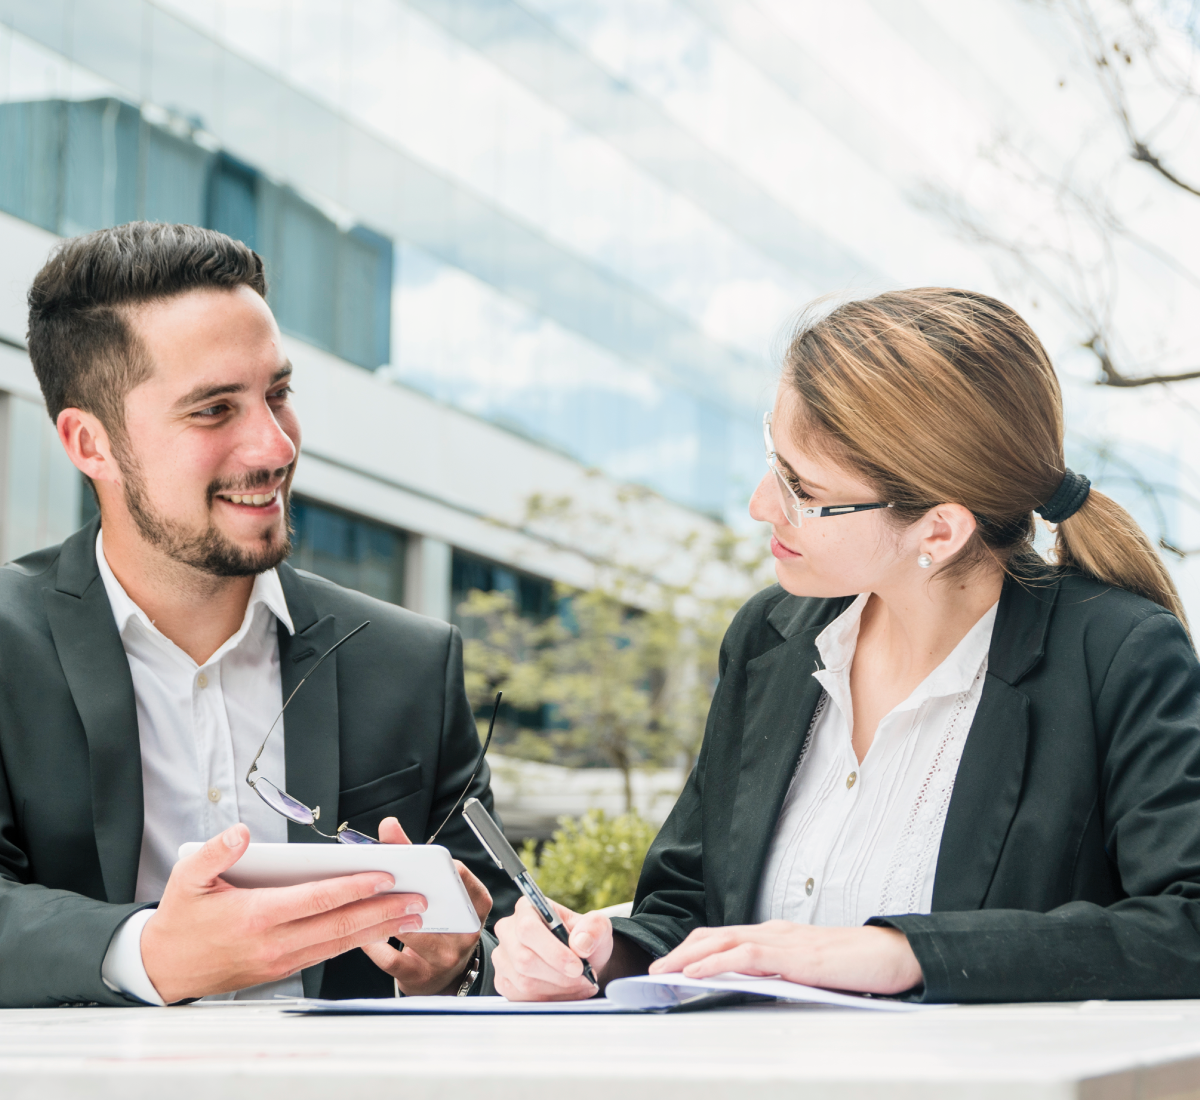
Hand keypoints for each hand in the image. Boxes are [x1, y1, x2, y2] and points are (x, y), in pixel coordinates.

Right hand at [141, 823, 427, 1002]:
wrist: (163, 968)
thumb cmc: (180, 919)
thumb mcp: (185, 877)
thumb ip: (215, 852)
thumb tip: (239, 833)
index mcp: (256, 916)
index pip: (318, 899)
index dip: (355, 887)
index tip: (386, 876)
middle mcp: (274, 942)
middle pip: (340, 925)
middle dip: (384, 911)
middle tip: (419, 899)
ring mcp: (280, 960)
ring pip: (340, 943)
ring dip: (379, 928)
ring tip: (412, 915)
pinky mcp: (281, 970)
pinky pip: (327, 953)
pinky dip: (357, 941)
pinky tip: (378, 929)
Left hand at [360, 817, 492, 994]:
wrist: (448, 976)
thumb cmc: (442, 922)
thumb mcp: (442, 892)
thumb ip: (416, 856)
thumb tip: (388, 825)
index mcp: (476, 905)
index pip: (462, 877)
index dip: (439, 866)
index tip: (418, 857)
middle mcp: (466, 932)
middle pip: (435, 906)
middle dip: (406, 891)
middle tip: (383, 880)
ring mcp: (445, 957)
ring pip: (412, 932)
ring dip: (385, 916)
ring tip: (365, 903)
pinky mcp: (420, 977)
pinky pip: (391, 958)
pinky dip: (373, 944)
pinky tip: (362, 933)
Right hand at [492, 897, 611, 1000]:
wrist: (579, 961)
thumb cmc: (583, 939)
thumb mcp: (597, 926)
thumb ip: (593, 927)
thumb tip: (580, 943)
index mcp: (527, 908)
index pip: (528, 929)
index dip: (553, 951)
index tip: (577, 966)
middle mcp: (508, 931)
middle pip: (524, 960)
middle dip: (559, 975)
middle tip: (584, 978)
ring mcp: (502, 957)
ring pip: (523, 982)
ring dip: (557, 989)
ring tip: (581, 985)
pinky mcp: (503, 981)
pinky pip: (522, 998)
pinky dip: (549, 1000)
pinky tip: (567, 993)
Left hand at [650, 921, 922, 995]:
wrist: (892, 955)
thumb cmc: (857, 966)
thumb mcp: (811, 971)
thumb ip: (784, 974)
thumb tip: (757, 988)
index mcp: (778, 935)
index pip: (726, 936)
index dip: (695, 948)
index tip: (671, 963)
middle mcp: (774, 932)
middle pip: (715, 935)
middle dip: (681, 950)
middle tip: (655, 967)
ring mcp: (783, 941)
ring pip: (723, 942)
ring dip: (687, 956)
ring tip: (663, 971)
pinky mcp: (793, 956)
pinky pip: (745, 955)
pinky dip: (714, 962)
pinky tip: (695, 973)